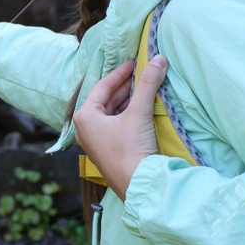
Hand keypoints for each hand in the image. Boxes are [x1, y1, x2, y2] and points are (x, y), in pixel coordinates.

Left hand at [73, 55, 167, 199]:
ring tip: (144, 89)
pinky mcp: (106, 151)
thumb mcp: (139, 113)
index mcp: (85, 116)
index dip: (120, 73)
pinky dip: (127, 115)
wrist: (137, 185)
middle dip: (124, 86)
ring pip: (111, 113)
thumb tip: (159, 59)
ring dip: (127, 100)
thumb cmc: (130, 149)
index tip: (134, 62)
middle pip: (106, 99)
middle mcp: (85, 128)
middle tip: (142, 74)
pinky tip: (141, 109)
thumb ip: (147, 84)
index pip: (102, 86)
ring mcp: (94, 142)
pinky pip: (115, 125)